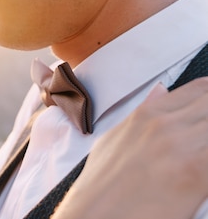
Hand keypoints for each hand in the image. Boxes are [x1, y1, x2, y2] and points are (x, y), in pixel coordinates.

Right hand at [54, 77, 207, 218]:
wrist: (96, 215)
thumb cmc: (102, 184)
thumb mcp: (114, 138)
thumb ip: (142, 113)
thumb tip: (160, 92)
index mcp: (148, 114)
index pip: (201, 88)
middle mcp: (166, 125)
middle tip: (206, 137)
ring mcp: (182, 147)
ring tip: (203, 152)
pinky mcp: (196, 174)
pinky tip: (205, 170)